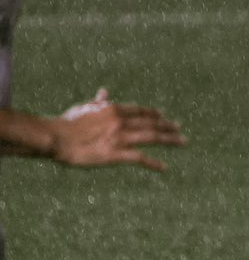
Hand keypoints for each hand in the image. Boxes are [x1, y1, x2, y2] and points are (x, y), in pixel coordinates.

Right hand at [53, 89, 184, 171]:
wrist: (55, 137)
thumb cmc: (65, 123)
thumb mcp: (84, 108)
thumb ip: (98, 101)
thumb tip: (105, 91)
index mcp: (113, 109)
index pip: (140, 110)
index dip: (154, 113)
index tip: (163, 115)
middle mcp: (121, 122)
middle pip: (151, 122)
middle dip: (168, 125)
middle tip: (179, 128)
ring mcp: (120, 138)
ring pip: (152, 137)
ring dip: (170, 139)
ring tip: (183, 141)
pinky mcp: (115, 154)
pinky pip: (140, 158)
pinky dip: (154, 163)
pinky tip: (164, 167)